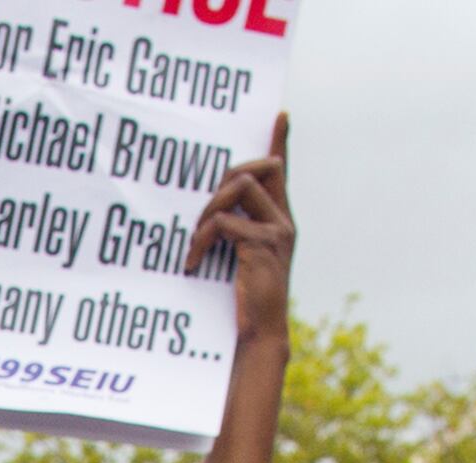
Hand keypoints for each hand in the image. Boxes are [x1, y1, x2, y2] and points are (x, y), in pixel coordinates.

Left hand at [186, 113, 291, 340]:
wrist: (259, 333)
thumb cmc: (245, 299)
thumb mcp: (240, 258)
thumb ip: (233, 231)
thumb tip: (212, 214)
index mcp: (279, 220)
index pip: (280, 173)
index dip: (280, 142)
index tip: (281, 115)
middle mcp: (283, 220)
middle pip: (257, 169)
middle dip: (223, 181)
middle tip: (202, 219)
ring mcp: (276, 231)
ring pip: (240, 186)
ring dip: (209, 210)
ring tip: (194, 243)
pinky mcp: (262, 245)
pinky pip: (223, 222)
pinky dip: (201, 239)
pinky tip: (192, 263)